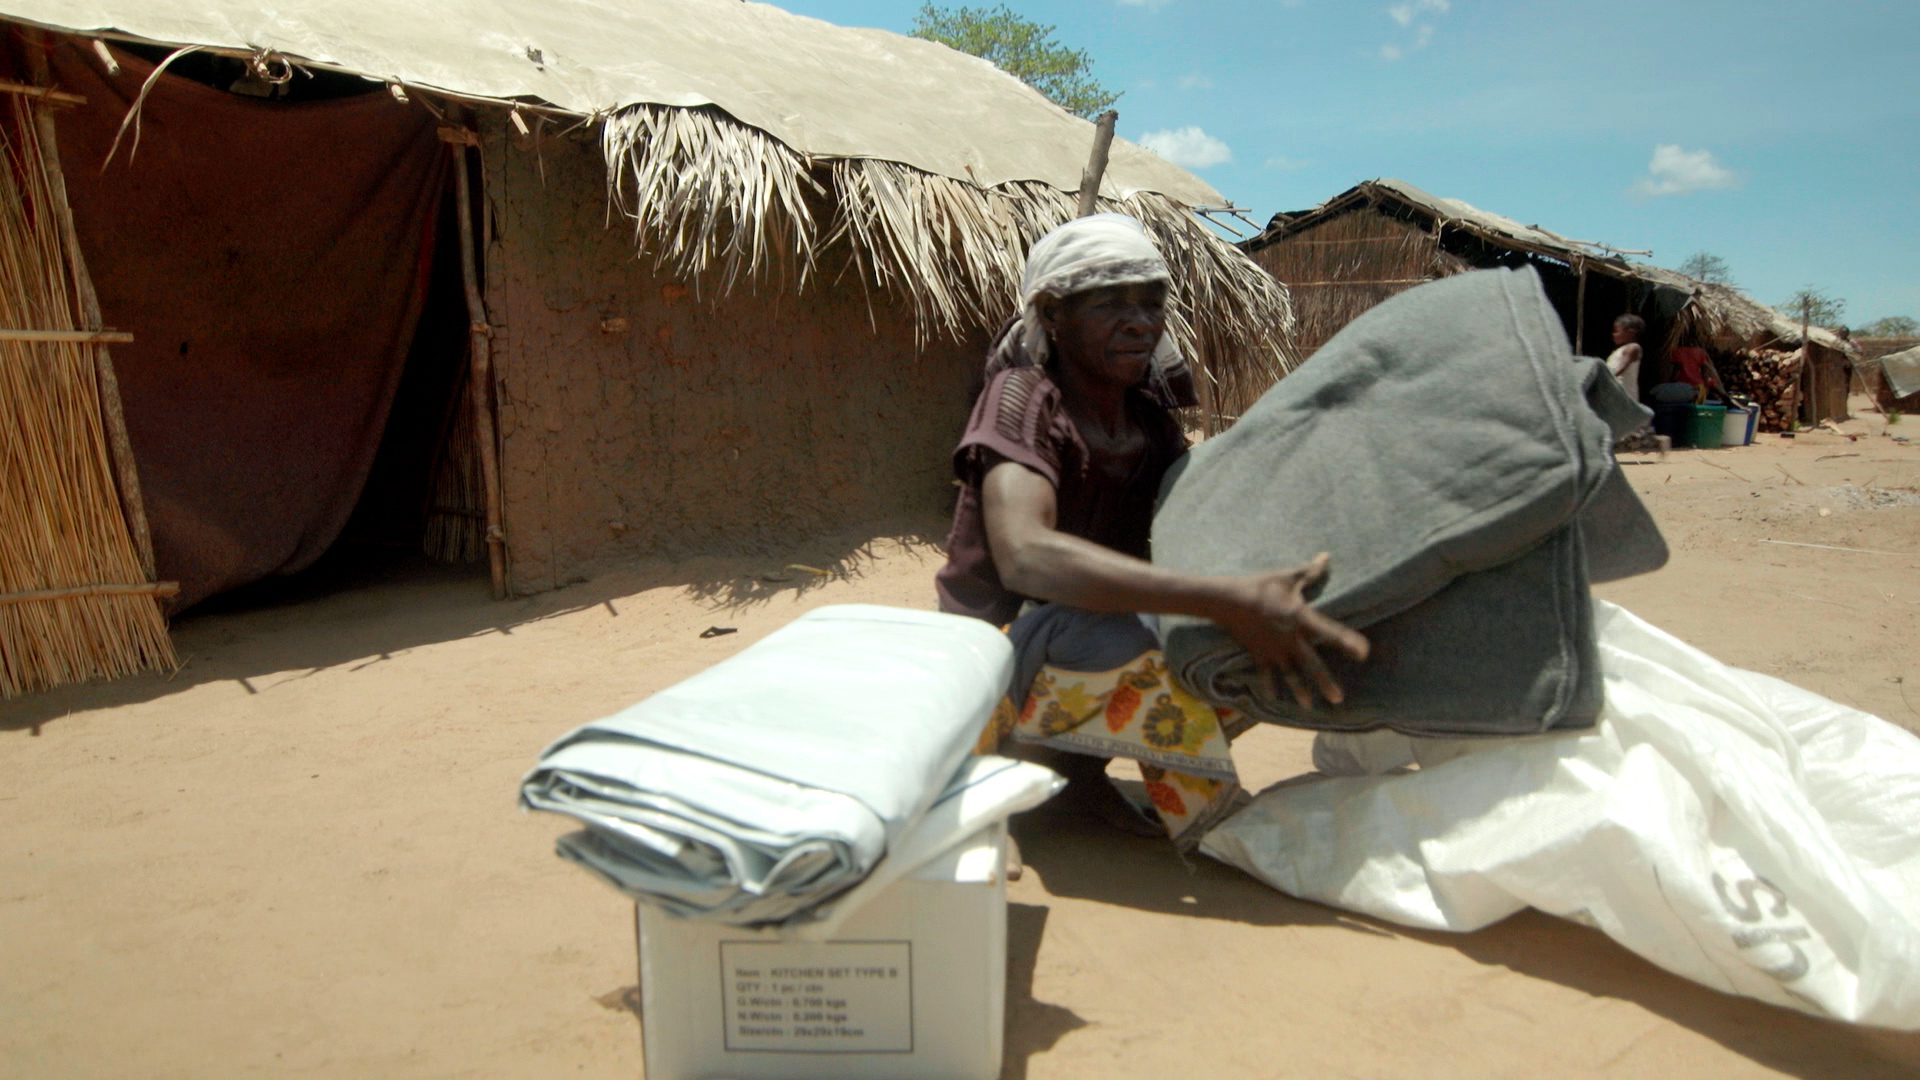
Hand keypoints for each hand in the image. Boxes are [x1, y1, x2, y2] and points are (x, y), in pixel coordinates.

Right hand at [1212, 553, 1369, 709]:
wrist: (1227, 600)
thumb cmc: (1260, 586)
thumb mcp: (1286, 576)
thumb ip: (1309, 571)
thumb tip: (1326, 557)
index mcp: (1300, 619)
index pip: (1329, 632)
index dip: (1348, 642)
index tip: (1364, 654)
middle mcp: (1290, 639)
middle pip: (1311, 664)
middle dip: (1325, 682)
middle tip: (1338, 699)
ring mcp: (1273, 649)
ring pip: (1289, 674)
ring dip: (1299, 691)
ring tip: (1308, 706)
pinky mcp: (1258, 653)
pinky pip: (1265, 673)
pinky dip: (1269, 686)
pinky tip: (1274, 699)